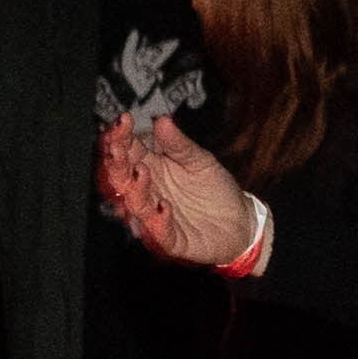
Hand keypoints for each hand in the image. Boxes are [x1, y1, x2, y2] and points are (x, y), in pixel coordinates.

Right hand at [103, 110, 256, 266]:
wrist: (239, 222)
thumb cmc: (215, 189)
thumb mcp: (200, 160)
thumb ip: (179, 145)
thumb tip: (162, 120)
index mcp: (152, 167)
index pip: (128, 151)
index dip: (121, 136)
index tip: (123, 120)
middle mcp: (148, 191)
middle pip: (123, 177)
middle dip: (118, 162)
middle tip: (118, 147)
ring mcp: (156, 215)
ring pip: (136, 204)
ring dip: (136, 188)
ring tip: (142, 171)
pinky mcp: (171, 238)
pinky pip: (160, 231)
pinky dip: (160, 220)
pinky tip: (164, 206)